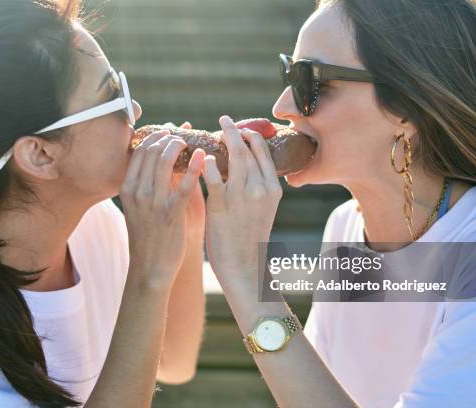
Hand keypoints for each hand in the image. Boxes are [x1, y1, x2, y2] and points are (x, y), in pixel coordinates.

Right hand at [120, 130, 204, 288]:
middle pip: (151, 150)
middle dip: (167, 137)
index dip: (154, 137)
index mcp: (126, 188)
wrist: (149, 268)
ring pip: (164, 160)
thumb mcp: (140, 207)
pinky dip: (193, 166)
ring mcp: (152, 201)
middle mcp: (136, 191)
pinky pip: (184, 183)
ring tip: (190, 144)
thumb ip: (149, 183)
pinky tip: (202, 156)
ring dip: (178, 146)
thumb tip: (161, 157)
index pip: (138, 151)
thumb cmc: (149, 236)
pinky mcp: (171, 212)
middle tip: (181, 136)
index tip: (167, 131)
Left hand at [201, 116, 282, 282]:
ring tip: (211, 133)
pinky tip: (203, 158)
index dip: (252, 136)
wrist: (243, 265)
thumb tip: (248, 167)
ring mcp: (242, 196)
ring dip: (221, 140)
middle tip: (224, 120)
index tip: (242, 128)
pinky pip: (214, 175)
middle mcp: (261, 189)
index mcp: (273, 189)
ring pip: (233, 157)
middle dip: (235, 131)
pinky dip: (208, 163)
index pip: (263, 152)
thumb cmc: (249, 237)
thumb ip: (259, 187)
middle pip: (248, 149)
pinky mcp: (222, 205)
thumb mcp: (263, 209)